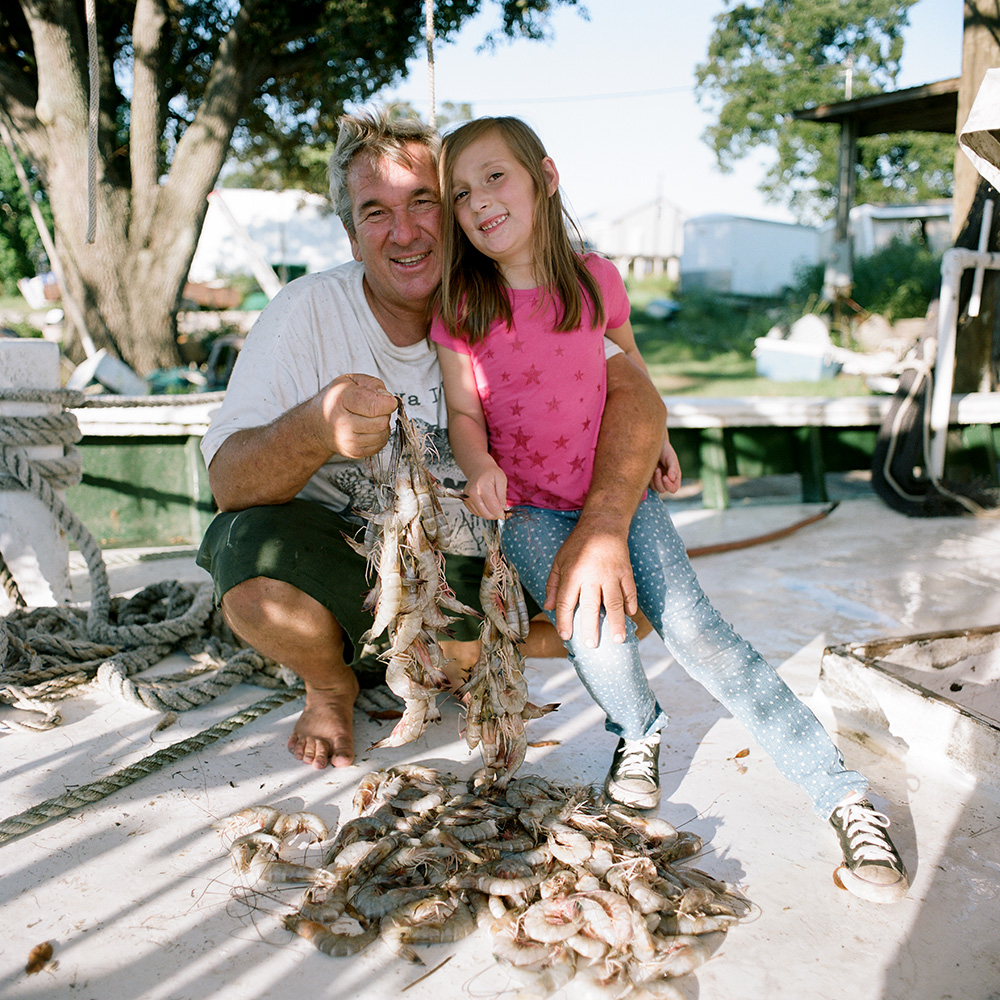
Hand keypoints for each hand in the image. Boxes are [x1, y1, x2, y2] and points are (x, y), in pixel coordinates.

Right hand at [318, 373, 398, 458]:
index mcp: (341, 400)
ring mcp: (347, 440)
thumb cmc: (335, 400)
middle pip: (381, 421)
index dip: (388, 403)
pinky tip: (369, 428)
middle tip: (376, 408)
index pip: (374, 406)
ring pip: (382, 434)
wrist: (317, 423)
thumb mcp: (350, 381)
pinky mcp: (353, 452)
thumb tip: (388, 398)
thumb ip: (372, 384)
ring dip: (383, 425)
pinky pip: (380, 445)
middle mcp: (342, 423)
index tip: (390, 400)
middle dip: (385, 413)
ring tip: (370, 418)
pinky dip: (379, 436)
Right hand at [463, 461, 507, 519]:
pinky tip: (486, 504)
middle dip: (495, 515)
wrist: (478, 469)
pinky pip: (476, 513)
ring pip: (481, 515)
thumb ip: (502, 496)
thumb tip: (503, 508)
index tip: (505, 514)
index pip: (493, 508)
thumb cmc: (491, 473)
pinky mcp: (465, 501)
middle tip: (501, 511)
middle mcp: (472, 494)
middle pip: (486, 514)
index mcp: (482, 488)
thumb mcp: (501, 480)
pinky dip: (483, 511)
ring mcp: (467, 498)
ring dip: (489, 513)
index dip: (501, 513)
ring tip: (493, 504)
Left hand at [544, 511, 636, 648]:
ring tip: (618, 640)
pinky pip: (630, 592)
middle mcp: (591, 576)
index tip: (565, 636)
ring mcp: (611, 574)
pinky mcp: (625, 572)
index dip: (564, 620)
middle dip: (590, 627)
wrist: (603, 524)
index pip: (565, 602)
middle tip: (591, 645)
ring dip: (616, 622)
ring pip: (614, 602)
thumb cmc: (578, 544)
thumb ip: (553, 584)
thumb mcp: (559, 560)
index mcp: (572, 574)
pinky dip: (631, 605)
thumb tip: (548, 607)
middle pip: (590, 606)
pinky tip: (629, 617)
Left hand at [651, 435, 681, 493]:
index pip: (674, 488)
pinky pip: (648, 484)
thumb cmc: (666, 451)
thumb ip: (673, 468)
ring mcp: (658, 481)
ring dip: (654, 480)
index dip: (669, 485)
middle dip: (659, 481)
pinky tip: (650, 469)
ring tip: (655, 468)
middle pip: (663, 490)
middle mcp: (667, 481)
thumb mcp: (671, 458)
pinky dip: (648, 478)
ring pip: (655, 488)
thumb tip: (672, 478)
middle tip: (657, 469)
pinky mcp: (649, 479)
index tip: (664, 476)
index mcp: (675, 477)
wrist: (655, 446)